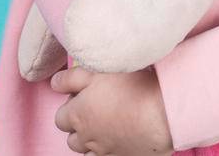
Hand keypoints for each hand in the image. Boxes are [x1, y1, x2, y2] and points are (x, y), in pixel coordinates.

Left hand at [51, 65, 173, 155]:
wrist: (163, 112)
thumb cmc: (132, 88)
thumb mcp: (99, 72)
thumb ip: (72, 78)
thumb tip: (55, 83)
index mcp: (76, 114)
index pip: (61, 117)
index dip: (72, 106)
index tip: (86, 97)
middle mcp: (85, 137)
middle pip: (72, 137)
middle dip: (79, 126)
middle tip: (98, 111)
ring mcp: (102, 151)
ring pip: (86, 150)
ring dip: (91, 140)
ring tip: (108, 125)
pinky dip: (106, 150)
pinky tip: (117, 139)